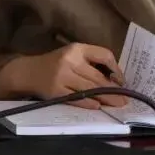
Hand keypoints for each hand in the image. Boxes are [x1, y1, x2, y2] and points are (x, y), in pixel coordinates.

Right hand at [1, 43, 127, 109]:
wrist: (27, 72)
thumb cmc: (54, 64)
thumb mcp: (71, 55)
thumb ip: (89, 63)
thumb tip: (115, 80)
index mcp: (77, 48)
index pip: (104, 54)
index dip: (116, 68)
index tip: (122, 81)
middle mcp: (70, 60)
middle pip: (98, 76)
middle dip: (114, 90)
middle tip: (126, 100)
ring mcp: (62, 76)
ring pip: (90, 89)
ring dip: (105, 98)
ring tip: (117, 105)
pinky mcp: (55, 91)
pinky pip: (76, 98)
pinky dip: (88, 103)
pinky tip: (97, 106)